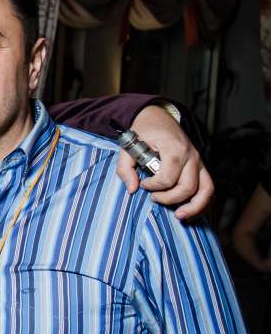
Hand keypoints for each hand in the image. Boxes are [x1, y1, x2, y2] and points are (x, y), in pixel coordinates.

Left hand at [118, 104, 212, 218]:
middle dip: (169, 198)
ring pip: (206, 189)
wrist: (158, 117)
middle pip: (188, 187)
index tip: (143, 184)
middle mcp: (191, 155)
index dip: (153, 186)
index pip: (168, 177)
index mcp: (174, 148)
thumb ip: (126, 168)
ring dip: (194, 206)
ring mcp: (199, 161)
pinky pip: (208, 187)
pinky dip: (202, 202)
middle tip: (153, 198)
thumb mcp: (128, 145)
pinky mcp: (201, 166)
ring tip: (179, 216)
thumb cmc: (144, 131)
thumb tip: (132, 189)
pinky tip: (189, 211)